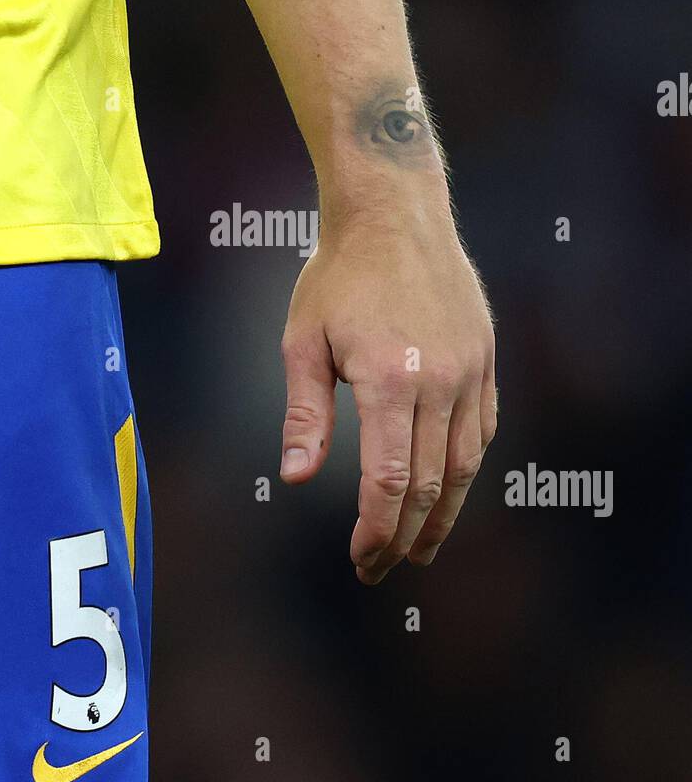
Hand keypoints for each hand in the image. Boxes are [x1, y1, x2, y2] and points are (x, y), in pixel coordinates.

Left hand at [279, 204, 496, 582]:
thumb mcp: (303, 341)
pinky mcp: (485, 358)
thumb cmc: (338, 274)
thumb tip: (296, 478)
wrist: (395, 214)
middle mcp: (439, 382)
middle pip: (429, 484)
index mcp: (390, 381)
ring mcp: (470, 370)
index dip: (377, 531)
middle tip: (382, 567)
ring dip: (443, 514)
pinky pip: (483, 429)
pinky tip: (448, 488)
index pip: (389, 481)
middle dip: (404, 536)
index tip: (362, 560)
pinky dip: (465, 468)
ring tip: (421, 547)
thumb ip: (305, 413)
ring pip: (465, 464)